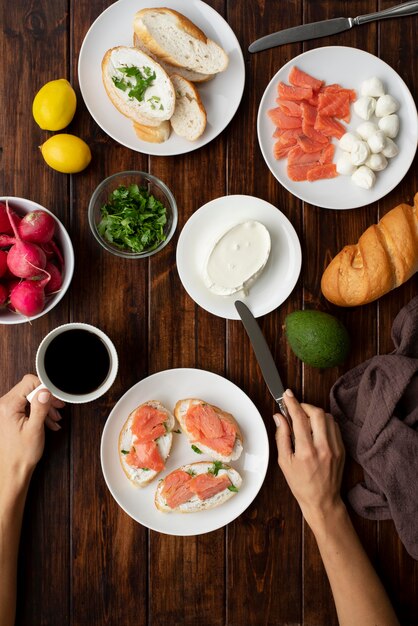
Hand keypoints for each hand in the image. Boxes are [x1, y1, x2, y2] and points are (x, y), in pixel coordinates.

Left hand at [0, 374, 64, 482]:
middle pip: (29, 389)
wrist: (13, 469)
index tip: (55, 398)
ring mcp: (6, 411)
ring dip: (44, 406)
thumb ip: (40, 407)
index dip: (44, 389)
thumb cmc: (21, 453)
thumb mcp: (35, 428)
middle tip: (57, 408)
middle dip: (46, 399)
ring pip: (29, 398)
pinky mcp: (10, 416)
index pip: (29, 383)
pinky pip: (26, 407)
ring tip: (53, 419)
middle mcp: (4, 406)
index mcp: (8, 406)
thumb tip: (45, 391)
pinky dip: (38, 412)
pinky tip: (47, 422)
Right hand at [274, 389, 344, 530]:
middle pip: (317, 413)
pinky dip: (324, 422)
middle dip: (304, 406)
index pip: (299, 418)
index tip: (286, 395)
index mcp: (306, 451)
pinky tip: (316, 428)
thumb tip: (279, 417)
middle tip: (295, 408)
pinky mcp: (342, 449)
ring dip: (315, 413)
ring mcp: (335, 448)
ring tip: (305, 419)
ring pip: (328, 417)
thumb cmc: (301, 484)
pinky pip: (334, 426)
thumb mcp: (284, 462)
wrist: (323, 500)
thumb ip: (281, 437)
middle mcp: (323, 447)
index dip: (292, 403)